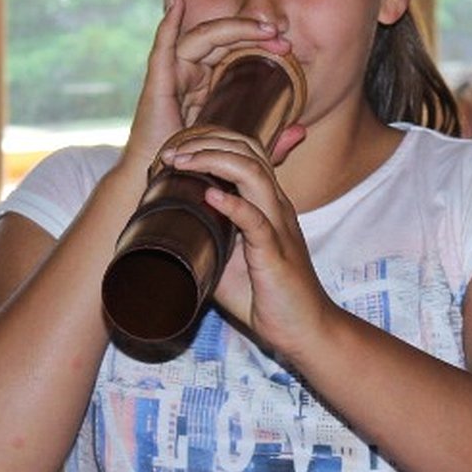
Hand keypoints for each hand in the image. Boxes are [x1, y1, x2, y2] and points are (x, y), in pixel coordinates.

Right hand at [122, 0, 292, 172]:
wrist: (171, 188)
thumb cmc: (202, 169)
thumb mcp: (244, 151)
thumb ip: (270, 142)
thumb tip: (300, 130)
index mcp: (208, 84)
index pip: (234, 49)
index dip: (258, 42)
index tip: (287, 47)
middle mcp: (190, 76)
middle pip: (220, 39)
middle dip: (251, 32)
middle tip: (280, 36)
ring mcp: (173, 78)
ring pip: (200, 38)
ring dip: (230, 28)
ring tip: (260, 28)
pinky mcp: (157, 85)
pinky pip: (162, 49)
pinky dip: (168, 24)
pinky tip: (178, 3)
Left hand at [157, 127, 320, 356]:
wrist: (303, 330)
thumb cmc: (266, 296)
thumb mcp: (229, 258)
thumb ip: (208, 238)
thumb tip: (168, 231)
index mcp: (266, 203)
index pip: (245, 151)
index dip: (209, 141)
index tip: (173, 151)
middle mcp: (276, 206)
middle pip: (248, 151)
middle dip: (205, 142)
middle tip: (169, 152)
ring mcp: (279, 227)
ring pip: (253, 174)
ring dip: (214, 161)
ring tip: (182, 163)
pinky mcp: (276, 254)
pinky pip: (256, 221)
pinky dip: (232, 205)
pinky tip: (209, 196)